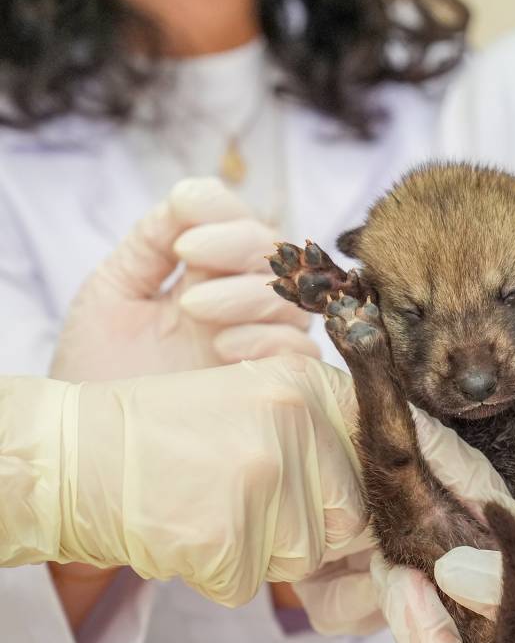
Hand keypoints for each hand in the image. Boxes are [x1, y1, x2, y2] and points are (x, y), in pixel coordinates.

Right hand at [10, 354, 514, 618]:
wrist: (79, 456)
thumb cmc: (173, 436)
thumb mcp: (259, 403)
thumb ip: (329, 437)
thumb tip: (395, 504)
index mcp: (307, 385)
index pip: (399, 440)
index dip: (435, 477)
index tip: (471, 504)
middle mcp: (295, 421)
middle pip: (352, 515)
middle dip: (312, 526)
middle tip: (247, 495)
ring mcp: (263, 476)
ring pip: (306, 554)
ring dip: (262, 550)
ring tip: (214, 505)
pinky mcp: (229, 532)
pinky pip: (255, 581)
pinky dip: (223, 570)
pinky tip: (190, 527)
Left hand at [50, 177, 315, 381]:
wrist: (86, 446)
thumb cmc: (94, 374)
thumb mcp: (112, 293)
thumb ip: (151, 242)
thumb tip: (192, 195)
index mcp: (205, 276)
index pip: (239, 223)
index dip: (222, 209)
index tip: (183, 209)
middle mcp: (238, 307)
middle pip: (276, 255)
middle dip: (237, 243)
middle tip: (190, 253)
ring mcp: (256, 345)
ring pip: (293, 299)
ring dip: (248, 292)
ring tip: (194, 308)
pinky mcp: (269, 389)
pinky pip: (301, 352)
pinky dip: (269, 340)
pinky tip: (224, 347)